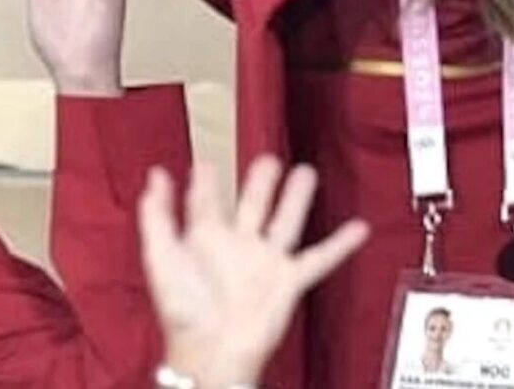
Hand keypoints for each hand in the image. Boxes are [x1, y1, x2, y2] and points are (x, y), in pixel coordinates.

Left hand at [141, 157, 368, 387]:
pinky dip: (340, 245)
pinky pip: (318, 258)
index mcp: (204, 240)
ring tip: (306, 173)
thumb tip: (155, 176)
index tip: (205, 163)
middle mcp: (237, 248)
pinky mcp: (288, 282)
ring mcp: (265, 263)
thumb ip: (157, 215)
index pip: (205, 202)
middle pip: (251, 204)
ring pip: (285, 221)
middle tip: (267, 160)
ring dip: (296, 198)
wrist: (211, 353)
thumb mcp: (161, 256)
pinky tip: (358, 228)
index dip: (204, 182)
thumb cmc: (183, 313)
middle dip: (259, 182)